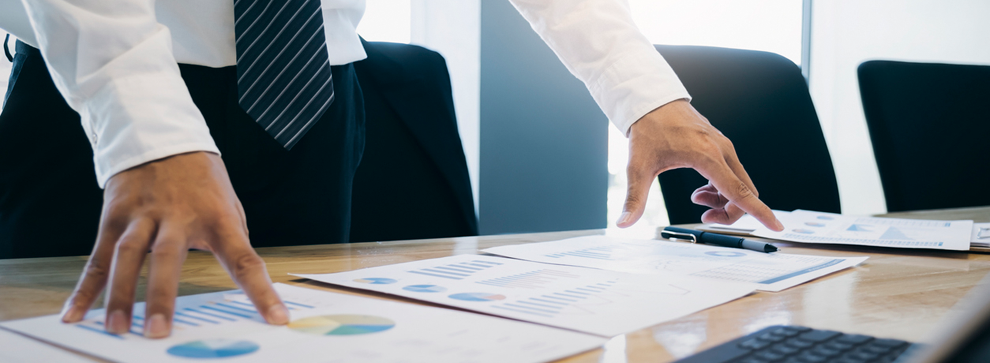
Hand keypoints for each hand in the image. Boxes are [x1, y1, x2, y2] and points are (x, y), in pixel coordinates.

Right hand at [59, 151, 287, 337]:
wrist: (161, 135)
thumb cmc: (202, 181)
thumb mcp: (229, 205)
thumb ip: (233, 242)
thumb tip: (246, 283)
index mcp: (218, 217)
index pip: (244, 259)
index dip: (261, 291)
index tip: (277, 319)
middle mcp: (178, 216)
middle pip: (167, 257)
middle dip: (162, 296)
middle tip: (158, 331)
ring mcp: (142, 215)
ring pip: (127, 257)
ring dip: (121, 294)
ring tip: (117, 328)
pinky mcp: (114, 217)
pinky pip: (98, 257)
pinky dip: (86, 288)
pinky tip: (76, 314)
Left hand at [617, 100, 783, 230]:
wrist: (652, 102)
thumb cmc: (647, 131)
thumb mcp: (637, 167)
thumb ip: (634, 199)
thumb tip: (623, 224)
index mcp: (707, 155)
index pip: (739, 191)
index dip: (759, 212)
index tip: (776, 227)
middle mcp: (722, 150)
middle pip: (743, 192)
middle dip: (730, 212)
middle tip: (703, 216)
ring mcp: (724, 146)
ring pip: (739, 184)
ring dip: (724, 200)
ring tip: (698, 199)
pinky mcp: (721, 146)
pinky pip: (733, 174)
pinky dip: (722, 188)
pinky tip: (702, 189)